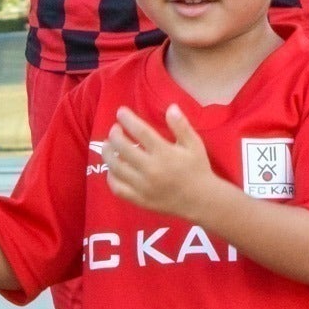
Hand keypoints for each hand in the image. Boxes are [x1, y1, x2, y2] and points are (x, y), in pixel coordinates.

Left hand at [105, 105, 221, 220]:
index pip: (140, 132)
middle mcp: (151, 169)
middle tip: (115, 128)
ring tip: (107, 145)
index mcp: (164, 153)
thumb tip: (171, 107)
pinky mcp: (140, 199)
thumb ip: (181, 126)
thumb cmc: (197, 169)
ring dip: (108, 154)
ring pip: (116, 168)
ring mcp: (143, 186)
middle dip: (115, 135)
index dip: (128, 120)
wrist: (201, 200)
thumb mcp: (194, 144)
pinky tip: (112, 169)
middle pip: (123, 148)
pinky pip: (118, 188)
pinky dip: (111, 177)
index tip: (120, 112)